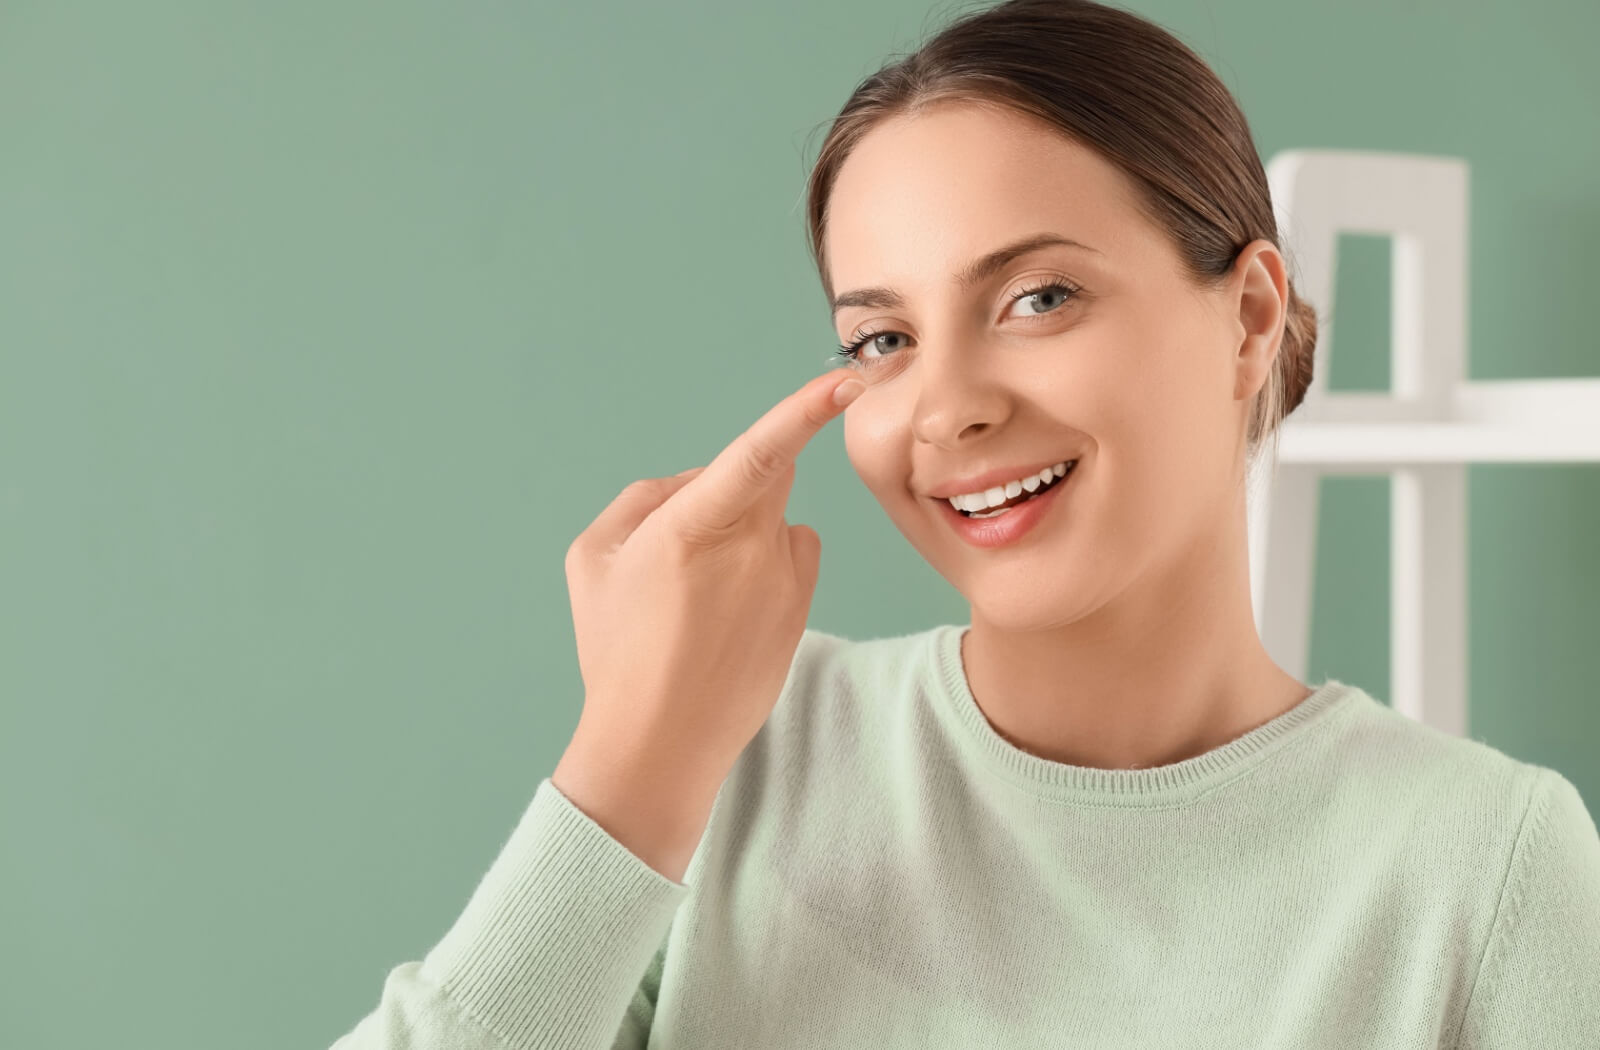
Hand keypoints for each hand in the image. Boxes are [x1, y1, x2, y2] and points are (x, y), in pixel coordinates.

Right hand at [558, 370, 864, 803]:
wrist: (661, 740)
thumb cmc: (618, 648)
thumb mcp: (592, 558)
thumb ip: (644, 497)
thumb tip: (695, 480)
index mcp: (689, 528)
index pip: (756, 454)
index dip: (801, 411)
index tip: (842, 381)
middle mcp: (748, 548)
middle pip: (769, 475)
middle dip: (737, 487)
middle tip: (688, 547)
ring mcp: (782, 580)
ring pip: (777, 519)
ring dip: (749, 533)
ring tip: (703, 597)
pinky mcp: (801, 607)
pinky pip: (794, 555)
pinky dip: (769, 565)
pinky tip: (732, 612)